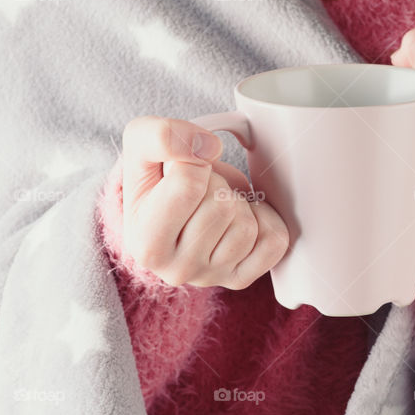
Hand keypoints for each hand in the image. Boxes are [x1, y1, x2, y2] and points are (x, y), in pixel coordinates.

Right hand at [120, 116, 289, 288]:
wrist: (163, 212)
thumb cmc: (155, 180)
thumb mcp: (140, 144)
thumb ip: (162, 136)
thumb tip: (208, 148)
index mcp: (146, 244)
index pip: (189, 185)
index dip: (194, 161)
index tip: (184, 167)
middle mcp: (176, 271)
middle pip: (222, 206)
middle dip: (216, 184)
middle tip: (200, 190)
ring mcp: (211, 277)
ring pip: (247, 225)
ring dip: (237, 203)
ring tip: (215, 204)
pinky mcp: (240, 278)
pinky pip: (274, 241)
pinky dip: (264, 220)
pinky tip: (240, 217)